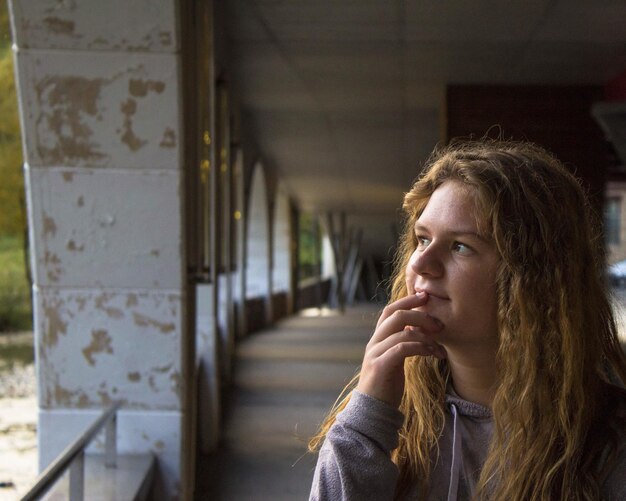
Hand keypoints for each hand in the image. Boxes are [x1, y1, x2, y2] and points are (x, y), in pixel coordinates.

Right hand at [356, 292, 445, 407]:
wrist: (372, 411)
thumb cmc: (387, 385)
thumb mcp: (395, 359)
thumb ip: (402, 343)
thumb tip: (420, 329)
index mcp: (378, 338)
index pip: (390, 310)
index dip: (407, 301)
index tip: (426, 295)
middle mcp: (374, 342)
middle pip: (395, 315)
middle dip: (419, 314)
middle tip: (439, 324)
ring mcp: (375, 353)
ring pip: (400, 331)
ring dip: (425, 335)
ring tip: (439, 346)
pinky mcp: (380, 366)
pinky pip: (402, 348)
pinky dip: (420, 347)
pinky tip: (433, 353)